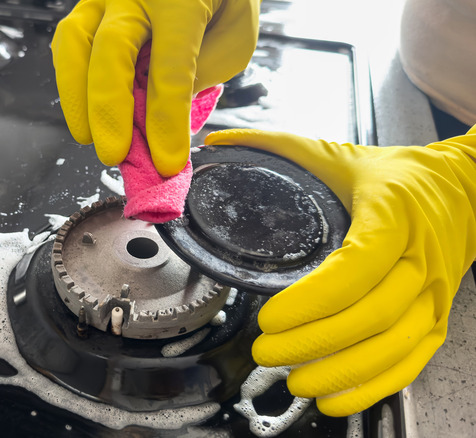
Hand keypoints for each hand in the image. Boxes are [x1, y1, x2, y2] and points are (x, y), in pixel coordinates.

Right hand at [51, 0, 259, 176]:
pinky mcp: (89, 6)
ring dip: (75, 96)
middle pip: (111, 51)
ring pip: (74, 42)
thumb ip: (200, 72)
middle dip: (109, 110)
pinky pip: (68, 43)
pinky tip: (84, 109)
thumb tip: (158, 117)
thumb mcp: (234, 35)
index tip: (165, 161)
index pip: (169, 67)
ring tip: (88, 136)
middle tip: (113, 153)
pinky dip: (71, 80)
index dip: (165, 120)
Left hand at [205, 127, 475, 415]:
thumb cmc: (398, 177)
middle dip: (314, 341)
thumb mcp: (339, 155)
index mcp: (392, 215)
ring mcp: (433, 293)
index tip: (269, 316)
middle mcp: (418, 259)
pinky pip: (412, 362)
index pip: (356, 268)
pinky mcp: (438, 317)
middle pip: (371, 315)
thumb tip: (218, 140)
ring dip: (341, 371)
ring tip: (294, 379)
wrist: (467, 189)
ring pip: (392, 346)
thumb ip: (277, 146)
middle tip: (265, 350)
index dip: (313, 300)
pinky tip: (336, 398)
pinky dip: (374, 386)